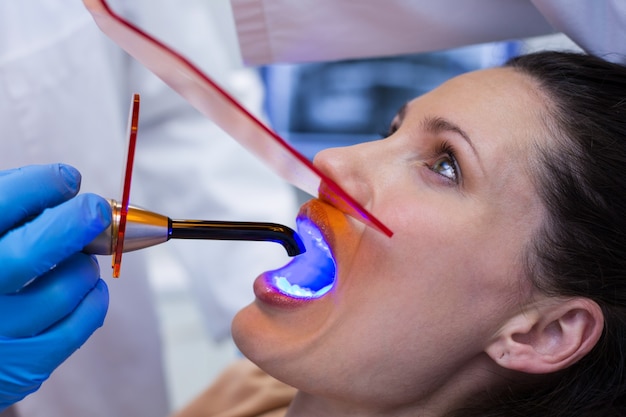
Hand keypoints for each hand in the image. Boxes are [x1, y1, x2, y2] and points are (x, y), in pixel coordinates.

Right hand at [0, 164, 110, 409]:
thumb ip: (10, 208)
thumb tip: (64, 185)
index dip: (38, 186)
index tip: (68, 177)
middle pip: (29, 255)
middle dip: (72, 224)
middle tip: (95, 208)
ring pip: (64, 289)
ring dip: (85, 265)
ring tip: (80, 257)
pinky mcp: (26, 365)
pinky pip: (79, 326)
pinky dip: (94, 298)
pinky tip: (88, 285)